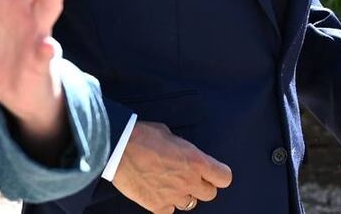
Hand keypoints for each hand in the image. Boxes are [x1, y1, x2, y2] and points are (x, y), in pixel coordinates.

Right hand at [113, 121, 232, 212]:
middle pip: (209, 194)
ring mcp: (173, 195)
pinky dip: (163, 204)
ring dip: (181, 195)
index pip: (224, 177)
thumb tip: (178, 151)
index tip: (211, 172)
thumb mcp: (167, 133)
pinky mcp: (156, 206)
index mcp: (195, 160)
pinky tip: (155, 192)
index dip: (218, 175)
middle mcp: (188, 181)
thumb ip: (179, 147)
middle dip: (200, 186)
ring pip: (189, 204)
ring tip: (168, 184)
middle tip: (187, 178)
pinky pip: (168, 211)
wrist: (116, 148)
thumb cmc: (140, 135)